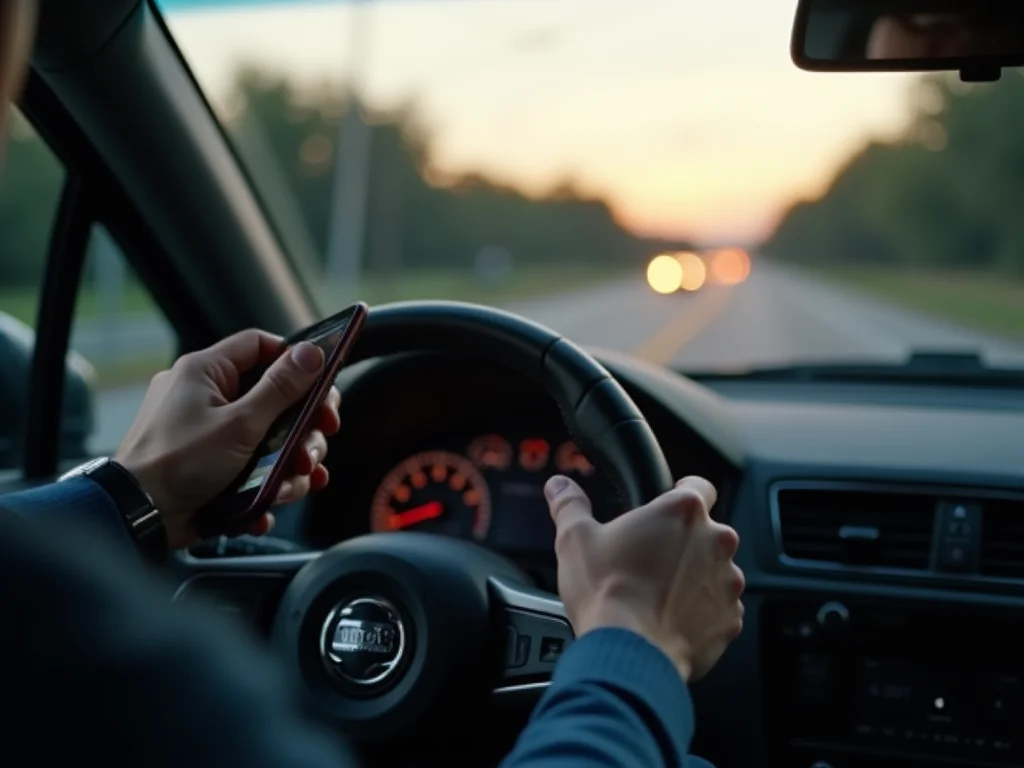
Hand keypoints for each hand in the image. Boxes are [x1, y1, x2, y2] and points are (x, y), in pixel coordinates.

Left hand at [115, 329, 341, 549]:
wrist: (136, 517)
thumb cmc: (176, 464)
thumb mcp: (240, 423)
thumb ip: (280, 387)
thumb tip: (311, 353)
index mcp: (206, 372)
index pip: (261, 345)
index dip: (295, 361)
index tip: (321, 385)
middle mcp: (206, 396)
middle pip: (275, 397)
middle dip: (303, 426)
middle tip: (318, 442)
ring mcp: (208, 432)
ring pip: (269, 438)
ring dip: (290, 463)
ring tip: (293, 483)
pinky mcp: (211, 465)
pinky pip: (251, 466)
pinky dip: (266, 484)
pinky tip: (270, 501)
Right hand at [544, 475, 743, 681]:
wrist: (628, 652)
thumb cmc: (605, 591)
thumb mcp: (575, 540)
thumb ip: (570, 505)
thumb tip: (559, 486)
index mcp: (682, 512)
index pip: (699, 487)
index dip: (681, 495)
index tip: (665, 510)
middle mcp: (715, 541)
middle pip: (707, 532)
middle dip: (685, 543)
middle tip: (651, 560)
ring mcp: (727, 582)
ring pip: (716, 571)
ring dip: (695, 578)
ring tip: (659, 595)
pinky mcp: (730, 619)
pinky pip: (720, 609)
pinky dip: (702, 612)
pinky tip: (671, 620)